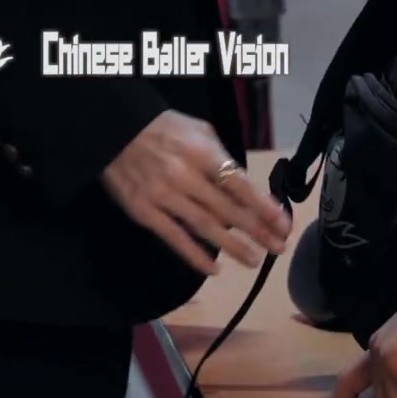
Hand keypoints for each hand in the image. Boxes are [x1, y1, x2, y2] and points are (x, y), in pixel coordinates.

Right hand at [101, 114, 291, 279]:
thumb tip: (243, 187)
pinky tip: (214, 269)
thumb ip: (220, 157)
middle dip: (257, 230)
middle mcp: (185, 175)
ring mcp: (164, 196)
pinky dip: (195, 256)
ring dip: (232, 246)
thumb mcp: (198, 130)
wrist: (114, 130)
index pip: (240, 184)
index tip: (282, 223)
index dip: (263, 206)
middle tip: (278, 247)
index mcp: (201, 152)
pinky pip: (174, 238)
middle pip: (228, 210)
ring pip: (205, 227)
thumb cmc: (163, 128)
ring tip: (254, 260)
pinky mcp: (145, 212)